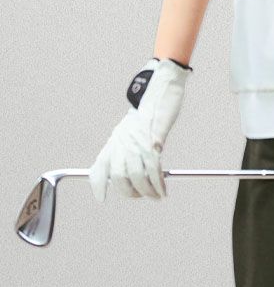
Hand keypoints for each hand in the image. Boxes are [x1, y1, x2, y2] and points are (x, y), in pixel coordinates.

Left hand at [89, 58, 190, 201]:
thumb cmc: (149, 108)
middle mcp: (121, 144)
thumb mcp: (130, 128)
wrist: (159, 89)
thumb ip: (126, 146)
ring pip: (137, 178)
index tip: (101, 197)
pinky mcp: (152, 143)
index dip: (98, 185)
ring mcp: (136, 144)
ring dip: (146, 192)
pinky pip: (153, 172)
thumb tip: (129, 168)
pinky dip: (158, 185)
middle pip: (119, 178)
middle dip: (129, 192)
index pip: (100, 167)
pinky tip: (162, 190)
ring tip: (155, 196)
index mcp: (114, 140)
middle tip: (139, 195)